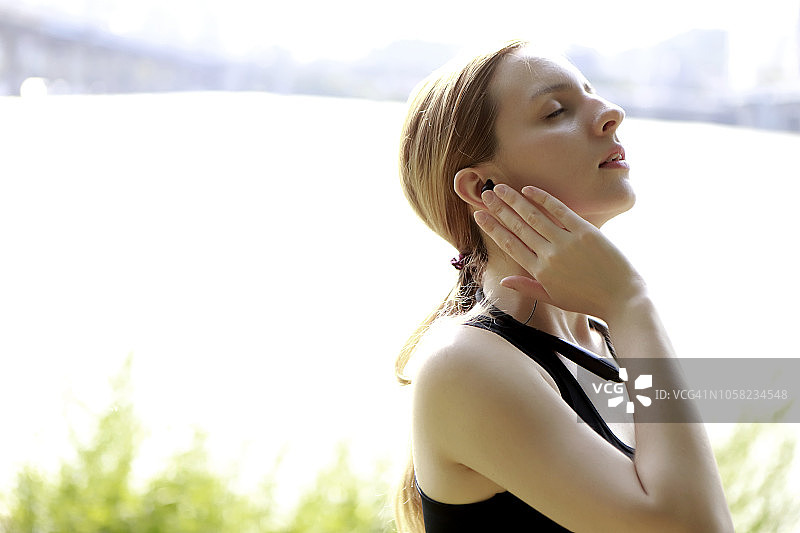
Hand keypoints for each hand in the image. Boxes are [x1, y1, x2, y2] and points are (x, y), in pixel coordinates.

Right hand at [474, 184, 646, 318]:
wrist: (623, 298)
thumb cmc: (589, 301)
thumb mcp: (555, 298)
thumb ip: (527, 287)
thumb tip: (503, 280)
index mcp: (539, 272)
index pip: (509, 245)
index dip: (492, 228)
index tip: (478, 215)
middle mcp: (549, 255)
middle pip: (517, 227)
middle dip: (498, 209)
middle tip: (485, 195)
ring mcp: (567, 241)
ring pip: (533, 216)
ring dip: (514, 200)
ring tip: (499, 188)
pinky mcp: (585, 231)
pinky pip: (560, 210)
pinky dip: (543, 198)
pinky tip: (529, 189)